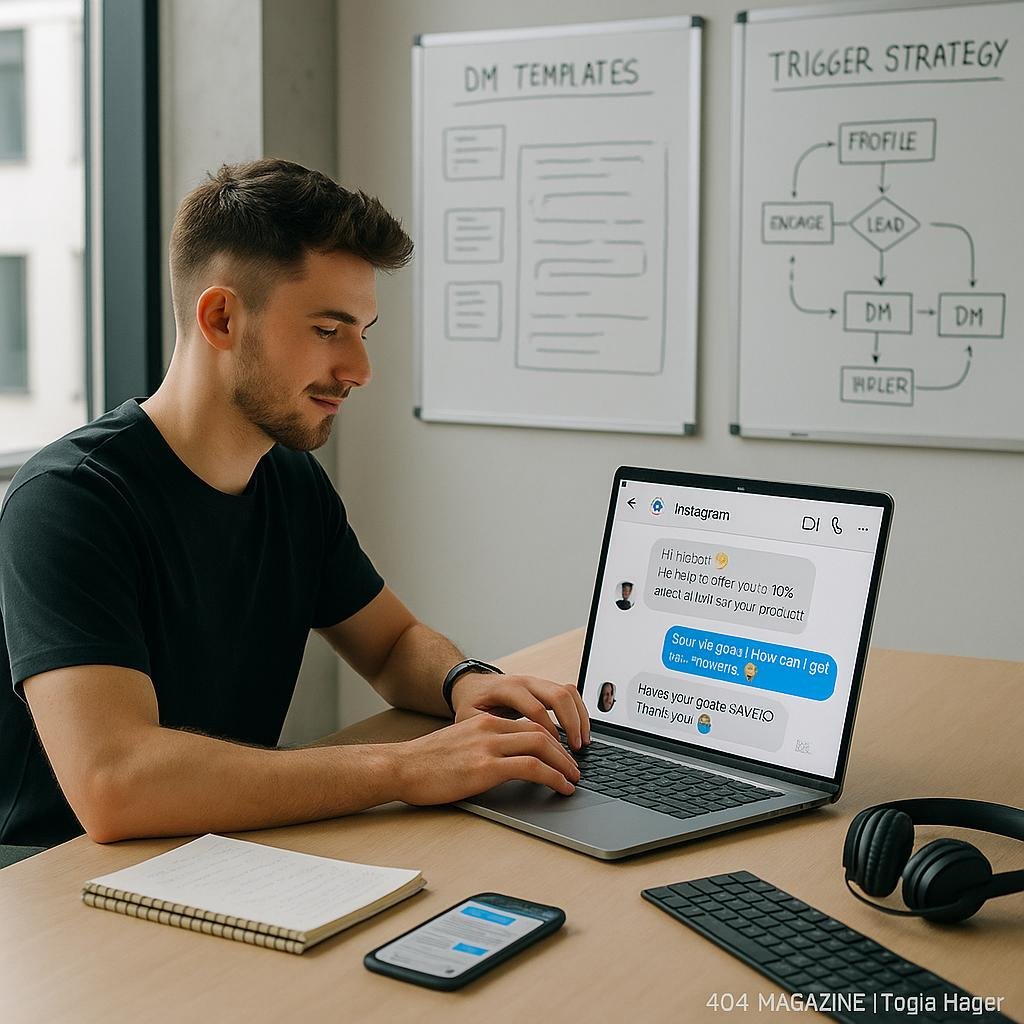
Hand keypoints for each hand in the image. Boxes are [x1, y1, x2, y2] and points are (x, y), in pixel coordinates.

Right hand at [395, 715, 581, 804]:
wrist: (401, 767)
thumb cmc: (427, 762)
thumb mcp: (462, 743)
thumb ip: (485, 746)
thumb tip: (509, 762)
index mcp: (486, 722)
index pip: (532, 725)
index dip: (554, 741)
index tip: (563, 756)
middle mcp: (491, 728)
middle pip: (542, 733)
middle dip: (564, 752)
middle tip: (574, 768)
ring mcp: (489, 746)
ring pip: (542, 746)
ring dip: (564, 764)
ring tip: (572, 779)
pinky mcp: (486, 768)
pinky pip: (531, 768)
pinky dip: (552, 777)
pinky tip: (560, 787)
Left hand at [451, 672, 590, 750]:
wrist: (469, 684)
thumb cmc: (469, 703)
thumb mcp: (469, 718)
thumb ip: (486, 731)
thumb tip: (502, 753)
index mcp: (507, 688)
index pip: (535, 708)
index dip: (548, 732)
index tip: (556, 754)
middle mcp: (525, 681)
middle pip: (558, 695)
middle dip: (571, 723)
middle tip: (575, 749)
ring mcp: (537, 682)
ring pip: (568, 692)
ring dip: (579, 717)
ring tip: (582, 742)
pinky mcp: (544, 687)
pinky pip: (569, 694)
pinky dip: (579, 712)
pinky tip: (580, 732)